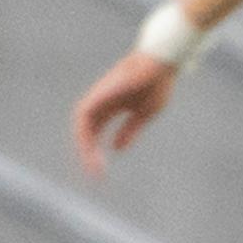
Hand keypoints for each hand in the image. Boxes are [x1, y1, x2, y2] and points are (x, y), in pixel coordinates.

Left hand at [71, 52, 177, 176]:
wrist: (160, 66)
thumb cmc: (156, 85)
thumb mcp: (144, 114)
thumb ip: (129, 130)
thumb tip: (116, 149)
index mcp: (112, 106)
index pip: (97, 132)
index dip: (96, 151)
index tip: (101, 172)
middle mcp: (101, 103)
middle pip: (87, 132)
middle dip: (89, 154)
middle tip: (95, 176)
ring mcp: (97, 99)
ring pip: (82, 128)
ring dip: (85, 149)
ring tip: (93, 168)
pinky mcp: (97, 96)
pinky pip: (83, 120)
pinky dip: (84, 136)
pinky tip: (91, 150)